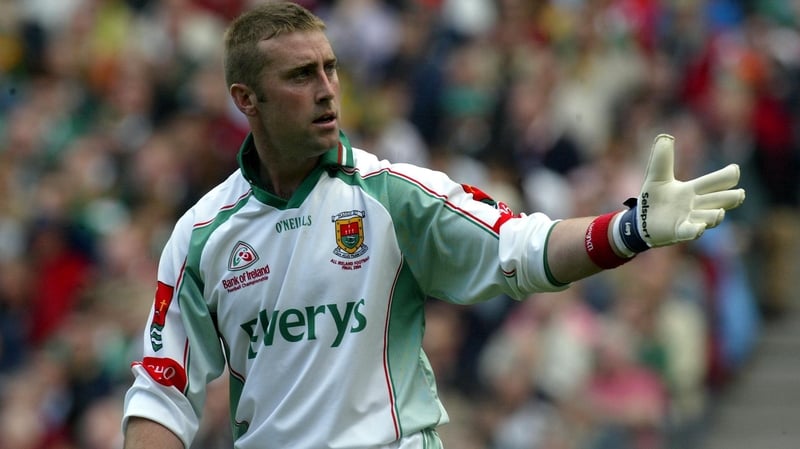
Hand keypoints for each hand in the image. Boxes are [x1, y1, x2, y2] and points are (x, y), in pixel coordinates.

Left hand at [619, 134, 745, 249]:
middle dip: (730, 198)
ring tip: (719, 212)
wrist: (640, 220)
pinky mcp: (679, 231)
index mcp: (693, 190)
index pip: (715, 182)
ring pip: (709, 217)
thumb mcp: (657, 176)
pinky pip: (690, 232)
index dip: (726, 176)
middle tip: (740, 194)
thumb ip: (662, 158)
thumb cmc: (654, 198)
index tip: (735, 170)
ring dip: (715, 215)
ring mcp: (690, 219)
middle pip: (720, 200)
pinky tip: (698, 228)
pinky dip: (695, 230)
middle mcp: (696, 205)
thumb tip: (664, 136)